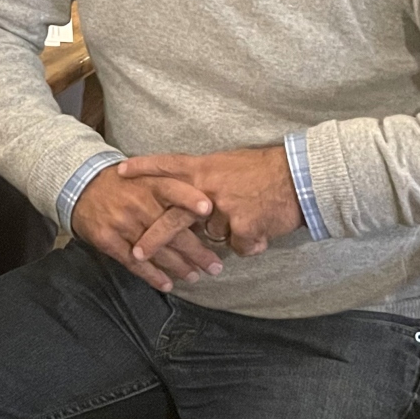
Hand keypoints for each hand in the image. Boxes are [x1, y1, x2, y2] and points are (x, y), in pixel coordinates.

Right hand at [70, 164, 222, 293]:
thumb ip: (171, 189)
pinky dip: (152, 276)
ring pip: (157, 250)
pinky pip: (134, 263)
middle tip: (214, 266)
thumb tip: (206, 213)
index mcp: (149, 183)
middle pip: (171, 230)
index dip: (190, 198)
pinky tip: (166, 284)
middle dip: (196, 251)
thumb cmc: (124, 184)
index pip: (173, 189)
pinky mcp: (108, 240)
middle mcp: (137, 203)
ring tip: (194, 276)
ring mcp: (122, 223)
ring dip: (178, 266)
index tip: (208, 209)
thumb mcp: (145, 175)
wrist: (82, 186)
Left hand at [119, 146, 302, 260]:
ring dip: (230, 233)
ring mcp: (225, 208)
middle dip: (153, 239)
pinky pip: (240, 246)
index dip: (143, 169)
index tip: (119, 172)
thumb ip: (206, 182)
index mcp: (205, 168)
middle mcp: (208, 188)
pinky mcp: (243, 226)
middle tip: (137, 253)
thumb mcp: (229, 165)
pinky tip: (265, 227)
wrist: (301, 177)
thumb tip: (191, 203)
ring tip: (252, 216)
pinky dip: (253, 242)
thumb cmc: (267, 171)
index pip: (167, 166)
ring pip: (213, 236)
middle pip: (172, 217)